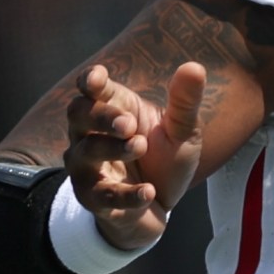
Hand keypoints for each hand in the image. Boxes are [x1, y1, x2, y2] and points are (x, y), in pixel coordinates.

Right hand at [65, 61, 205, 249]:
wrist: (159, 206)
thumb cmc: (164, 160)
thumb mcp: (182, 131)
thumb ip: (185, 102)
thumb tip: (194, 67)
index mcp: (111, 110)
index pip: (91, 89)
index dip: (90, 81)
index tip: (97, 79)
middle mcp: (89, 135)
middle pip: (78, 114)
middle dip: (100, 115)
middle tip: (127, 123)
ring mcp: (88, 168)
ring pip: (85, 152)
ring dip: (112, 149)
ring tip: (139, 146)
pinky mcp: (95, 200)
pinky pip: (103, 195)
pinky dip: (127, 193)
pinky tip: (148, 191)